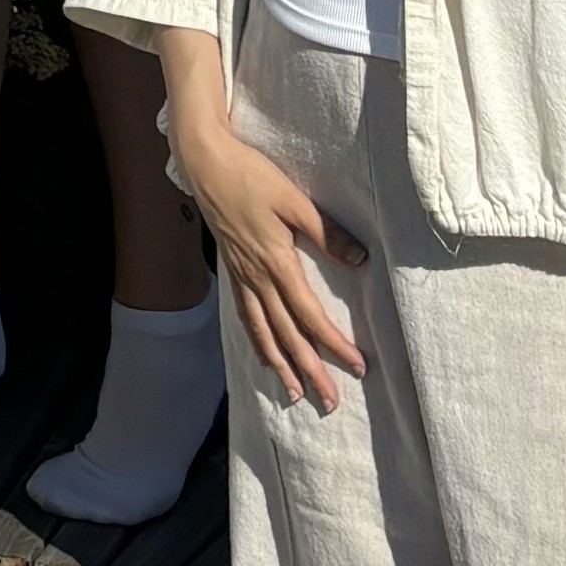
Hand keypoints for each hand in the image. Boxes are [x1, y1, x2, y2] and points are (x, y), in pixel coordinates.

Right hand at [179, 115, 365, 411]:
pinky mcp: (232, 270)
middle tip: (329, 402)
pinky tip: (264, 354)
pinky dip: (257, 341)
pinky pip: (245, 316)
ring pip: (261, 332)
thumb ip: (326, 233)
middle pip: (286, 335)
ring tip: (293, 393)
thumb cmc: (251, 176)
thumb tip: (360, 260)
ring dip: (279, 365)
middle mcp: (256, 278)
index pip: (310, 315)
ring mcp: (241, 276)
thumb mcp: (294, 200)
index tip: (357, 366)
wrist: (205, 163)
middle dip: (309, 370)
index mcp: (275, 263)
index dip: (334, 344)